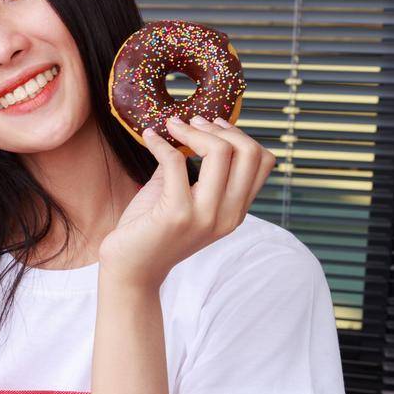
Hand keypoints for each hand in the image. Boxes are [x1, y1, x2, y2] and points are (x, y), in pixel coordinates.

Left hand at [99, 114, 276, 290]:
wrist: (130, 271)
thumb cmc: (151, 232)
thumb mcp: (183, 199)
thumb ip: (192, 170)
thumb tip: (190, 130)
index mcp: (235, 212)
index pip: (263, 161)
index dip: (241, 135)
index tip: (214, 125)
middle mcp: (227, 216)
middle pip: (247, 151)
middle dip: (220, 128)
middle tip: (192, 122)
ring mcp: (204, 216)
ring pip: (220, 152)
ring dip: (193, 130)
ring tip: (172, 125)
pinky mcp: (176, 214)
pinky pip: (175, 160)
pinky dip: (161, 143)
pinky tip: (149, 138)